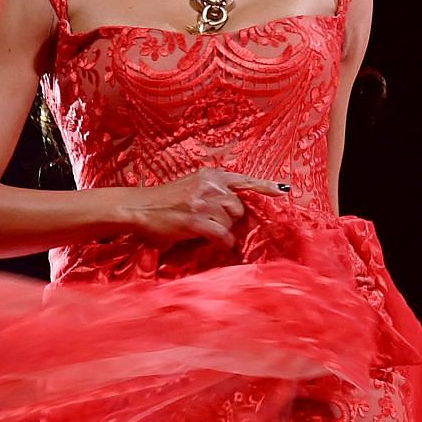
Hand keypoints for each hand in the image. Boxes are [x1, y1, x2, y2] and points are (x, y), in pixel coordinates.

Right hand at [125, 168, 288, 247]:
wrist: (138, 207)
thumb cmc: (164, 200)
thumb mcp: (191, 186)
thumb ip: (213, 190)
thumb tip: (236, 206)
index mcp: (210, 176)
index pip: (243, 180)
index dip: (264, 186)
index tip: (283, 190)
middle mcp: (209, 185)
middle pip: (239, 207)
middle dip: (232, 219)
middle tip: (216, 223)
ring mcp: (202, 202)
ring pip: (231, 222)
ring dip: (224, 230)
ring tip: (208, 231)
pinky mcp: (196, 220)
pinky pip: (221, 235)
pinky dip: (224, 243)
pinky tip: (220, 245)